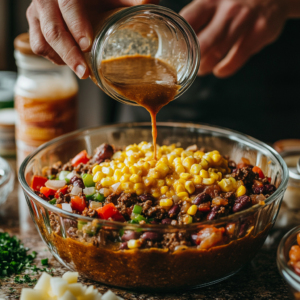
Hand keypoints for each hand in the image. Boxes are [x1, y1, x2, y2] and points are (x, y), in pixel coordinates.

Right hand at [27, 0, 158, 78]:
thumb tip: (150, 2)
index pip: (68, 5)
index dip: (76, 25)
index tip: (87, 45)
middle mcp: (48, 0)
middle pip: (53, 30)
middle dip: (69, 55)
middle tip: (85, 73)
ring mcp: (38, 13)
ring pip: (42, 41)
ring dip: (62, 59)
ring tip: (81, 70)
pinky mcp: (36, 25)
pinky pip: (38, 46)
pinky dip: (54, 57)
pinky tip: (69, 60)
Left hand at [180, 0, 290, 76]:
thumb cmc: (236, 1)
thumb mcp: (214, 0)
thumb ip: (198, 15)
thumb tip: (178, 39)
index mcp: (210, 0)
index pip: (188, 21)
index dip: (179, 40)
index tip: (175, 53)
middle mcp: (227, 8)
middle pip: (203, 43)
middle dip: (194, 59)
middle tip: (190, 65)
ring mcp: (244, 20)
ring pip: (218, 52)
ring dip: (206, 66)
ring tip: (202, 69)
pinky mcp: (260, 31)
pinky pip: (237, 58)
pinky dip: (225, 69)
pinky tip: (219, 71)